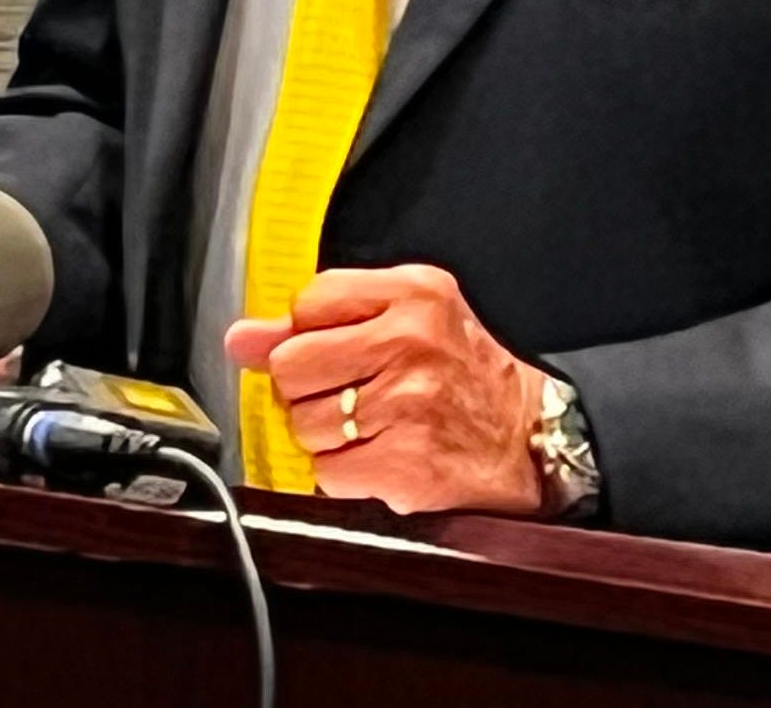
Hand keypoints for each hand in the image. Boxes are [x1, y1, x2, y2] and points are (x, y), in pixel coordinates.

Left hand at [224, 264, 547, 515]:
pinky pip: (326, 473)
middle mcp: (411, 342)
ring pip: (304, 423)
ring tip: (370, 429)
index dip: (309, 334)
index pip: (309, 302)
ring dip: (326, 437)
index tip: (336, 352)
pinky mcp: (405, 464)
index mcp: (413, 293)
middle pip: (292, 365)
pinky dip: (345, 475)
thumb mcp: (409, 319)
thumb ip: (321, 321)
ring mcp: (408, 404)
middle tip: (348, 395)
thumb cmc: (464, 374)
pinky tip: (379, 459)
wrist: (530, 439)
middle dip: (308, 389)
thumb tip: (240, 338)